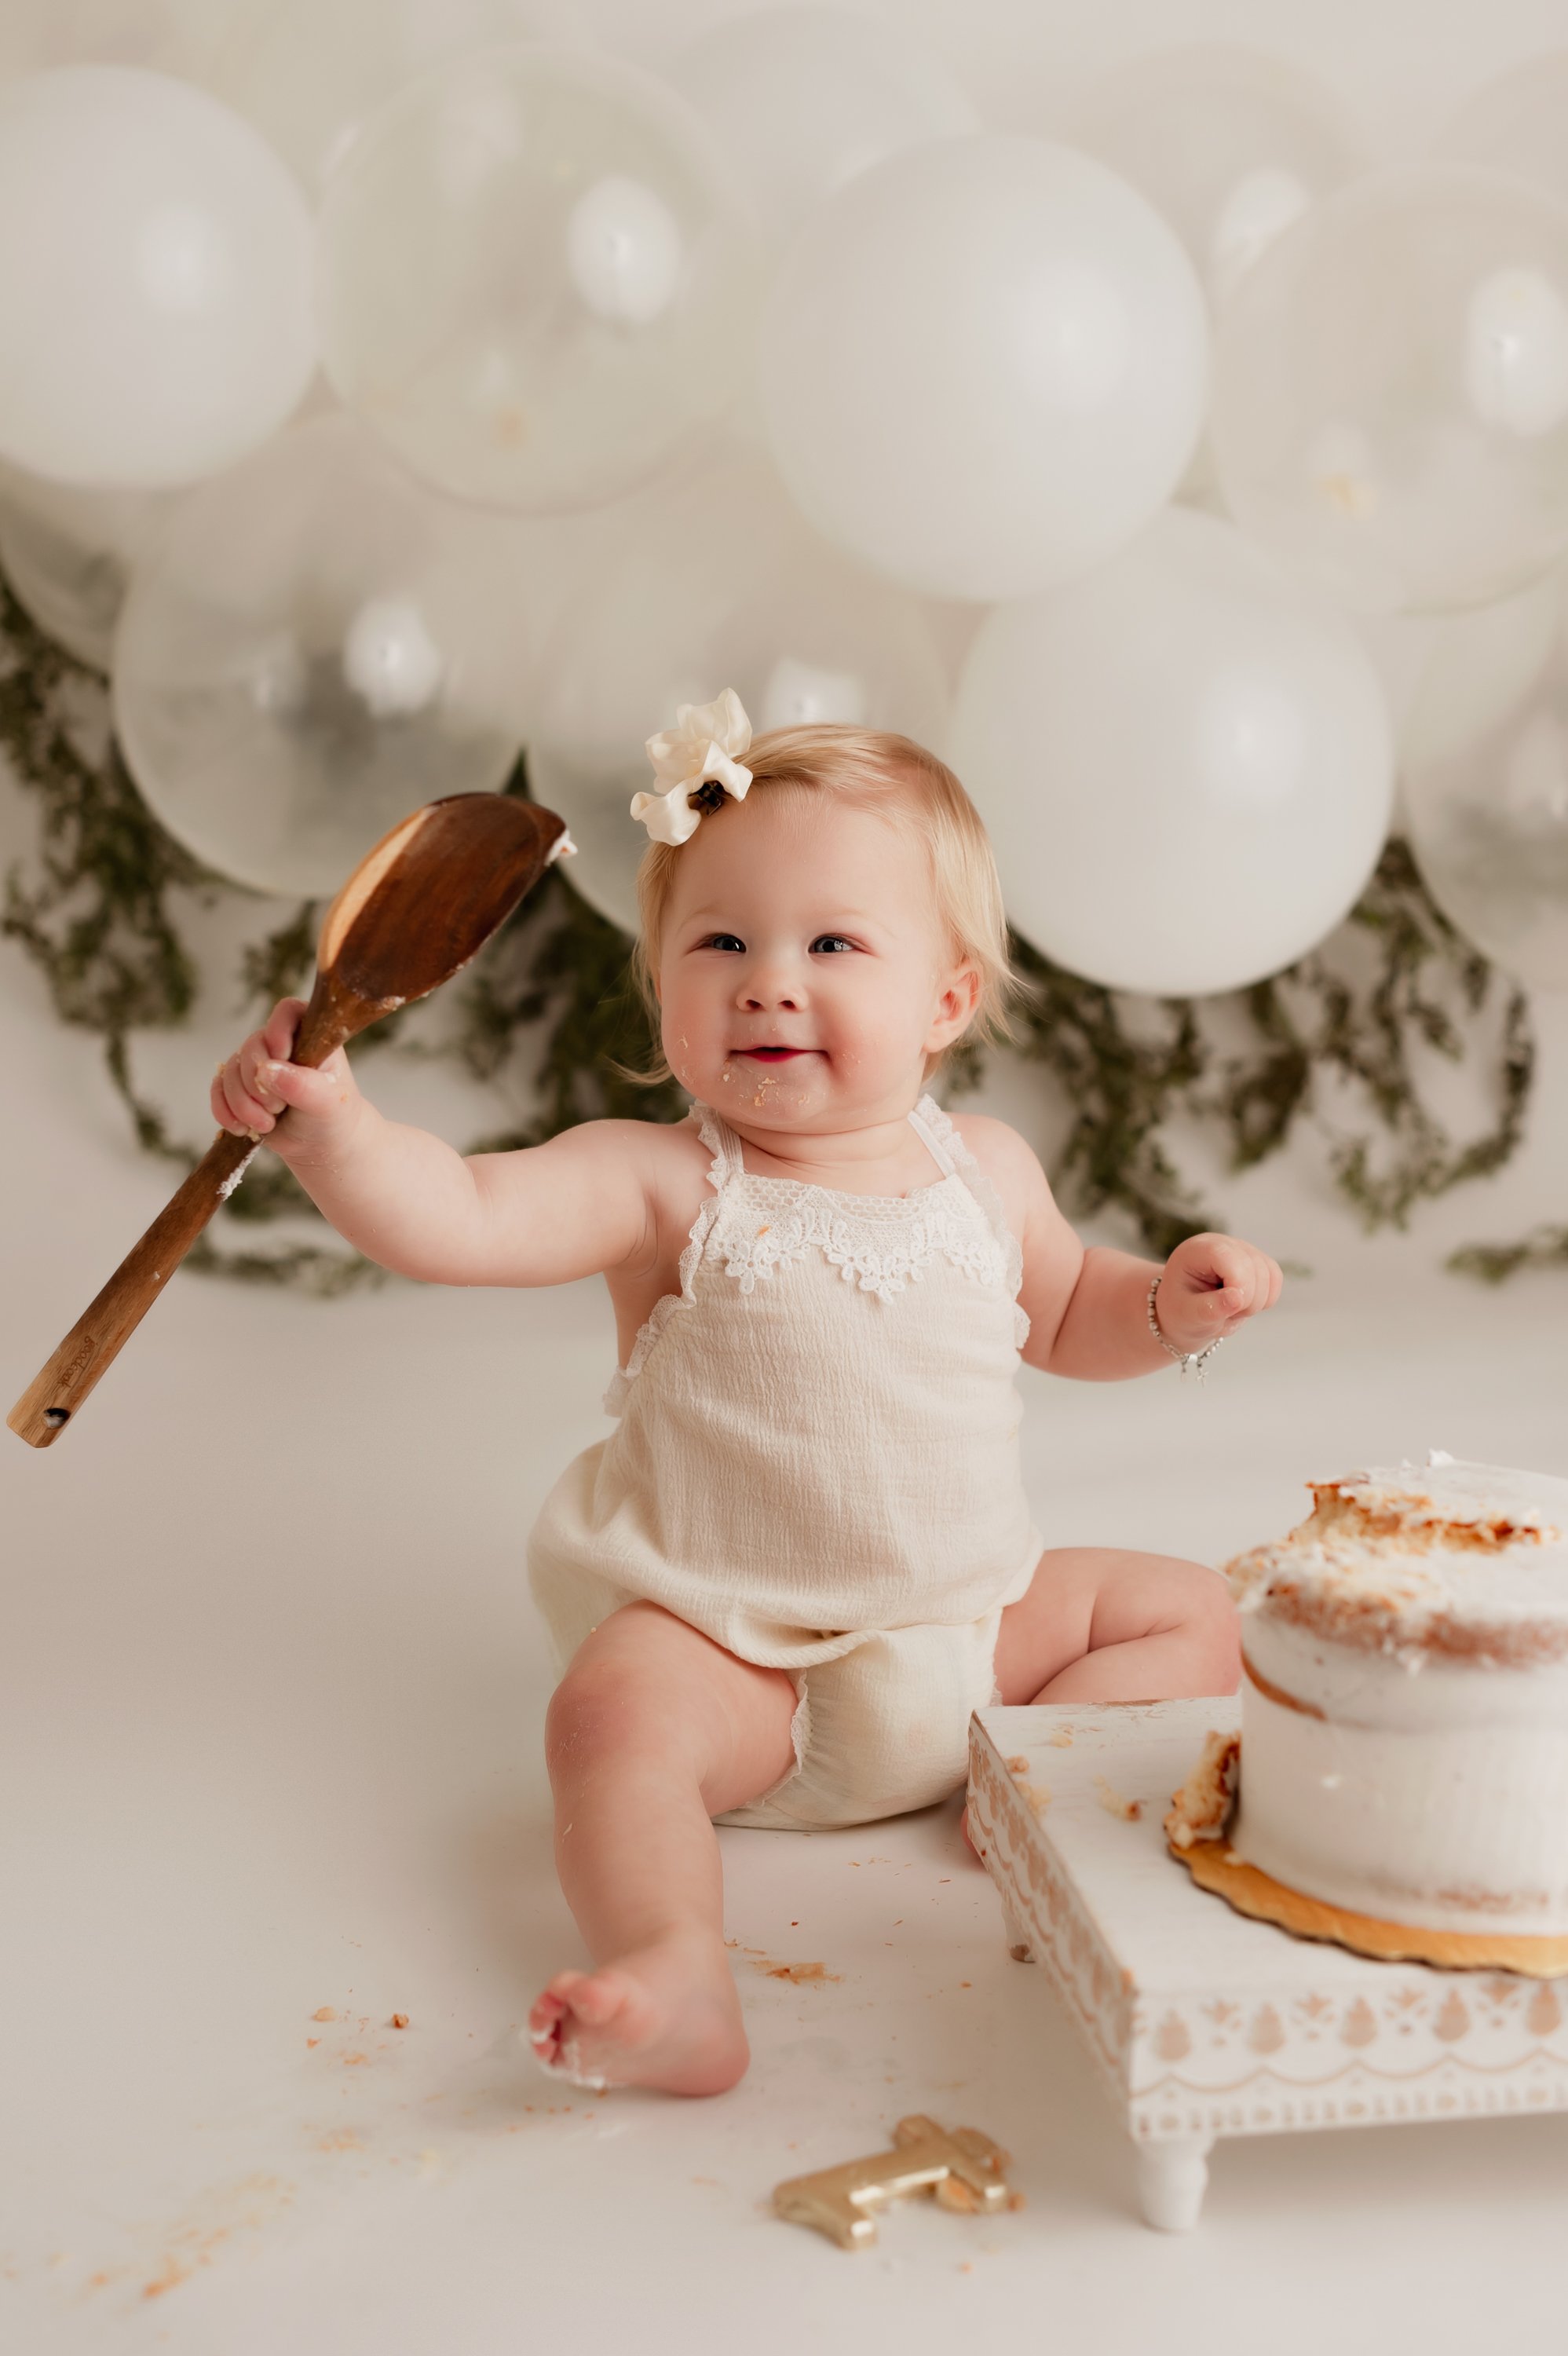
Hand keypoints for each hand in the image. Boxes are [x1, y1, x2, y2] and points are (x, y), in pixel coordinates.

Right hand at [211, 997, 361, 1166]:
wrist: (321, 1145)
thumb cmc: (333, 1116)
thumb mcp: (327, 1102)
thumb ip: (302, 1085)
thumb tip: (266, 1070)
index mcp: (308, 1036)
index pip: (288, 1011)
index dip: (278, 1032)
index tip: (283, 1058)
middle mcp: (279, 1044)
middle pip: (251, 1046)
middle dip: (259, 1084)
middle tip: (279, 1107)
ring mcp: (255, 1065)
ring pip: (231, 1072)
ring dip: (243, 1104)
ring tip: (267, 1124)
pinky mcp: (238, 1087)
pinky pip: (218, 1090)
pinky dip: (225, 1111)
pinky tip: (243, 1129)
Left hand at [1153, 1232, 1282, 1355]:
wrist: (1184, 1309)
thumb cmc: (1181, 1310)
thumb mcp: (1186, 1315)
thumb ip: (1209, 1308)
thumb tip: (1237, 1298)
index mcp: (1198, 1250)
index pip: (1229, 1257)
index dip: (1238, 1285)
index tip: (1229, 1308)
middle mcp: (1223, 1243)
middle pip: (1254, 1269)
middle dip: (1246, 1302)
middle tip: (1223, 1314)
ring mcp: (1243, 1249)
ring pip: (1270, 1274)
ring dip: (1256, 1303)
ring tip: (1231, 1309)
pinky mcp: (1257, 1260)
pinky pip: (1275, 1278)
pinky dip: (1265, 1298)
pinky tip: (1244, 1304)